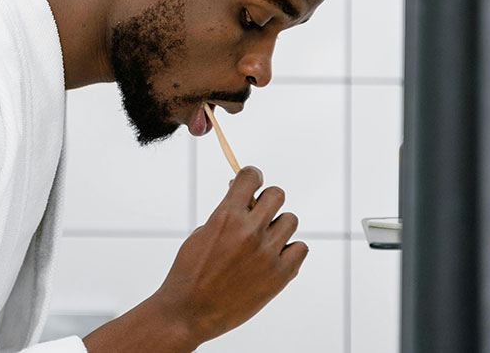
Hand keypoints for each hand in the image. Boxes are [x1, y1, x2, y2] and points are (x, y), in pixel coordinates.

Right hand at [152, 165, 307, 345]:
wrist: (189, 313)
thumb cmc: (191, 271)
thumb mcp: (202, 232)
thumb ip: (226, 212)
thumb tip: (242, 192)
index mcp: (226, 216)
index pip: (251, 176)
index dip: (251, 176)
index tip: (251, 182)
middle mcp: (250, 231)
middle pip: (277, 194)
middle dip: (267, 201)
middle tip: (258, 214)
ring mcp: (267, 253)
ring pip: (290, 220)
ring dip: (278, 227)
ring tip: (263, 242)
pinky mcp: (280, 275)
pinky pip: (300, 248)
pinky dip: (290, 251)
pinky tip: (273, 258)